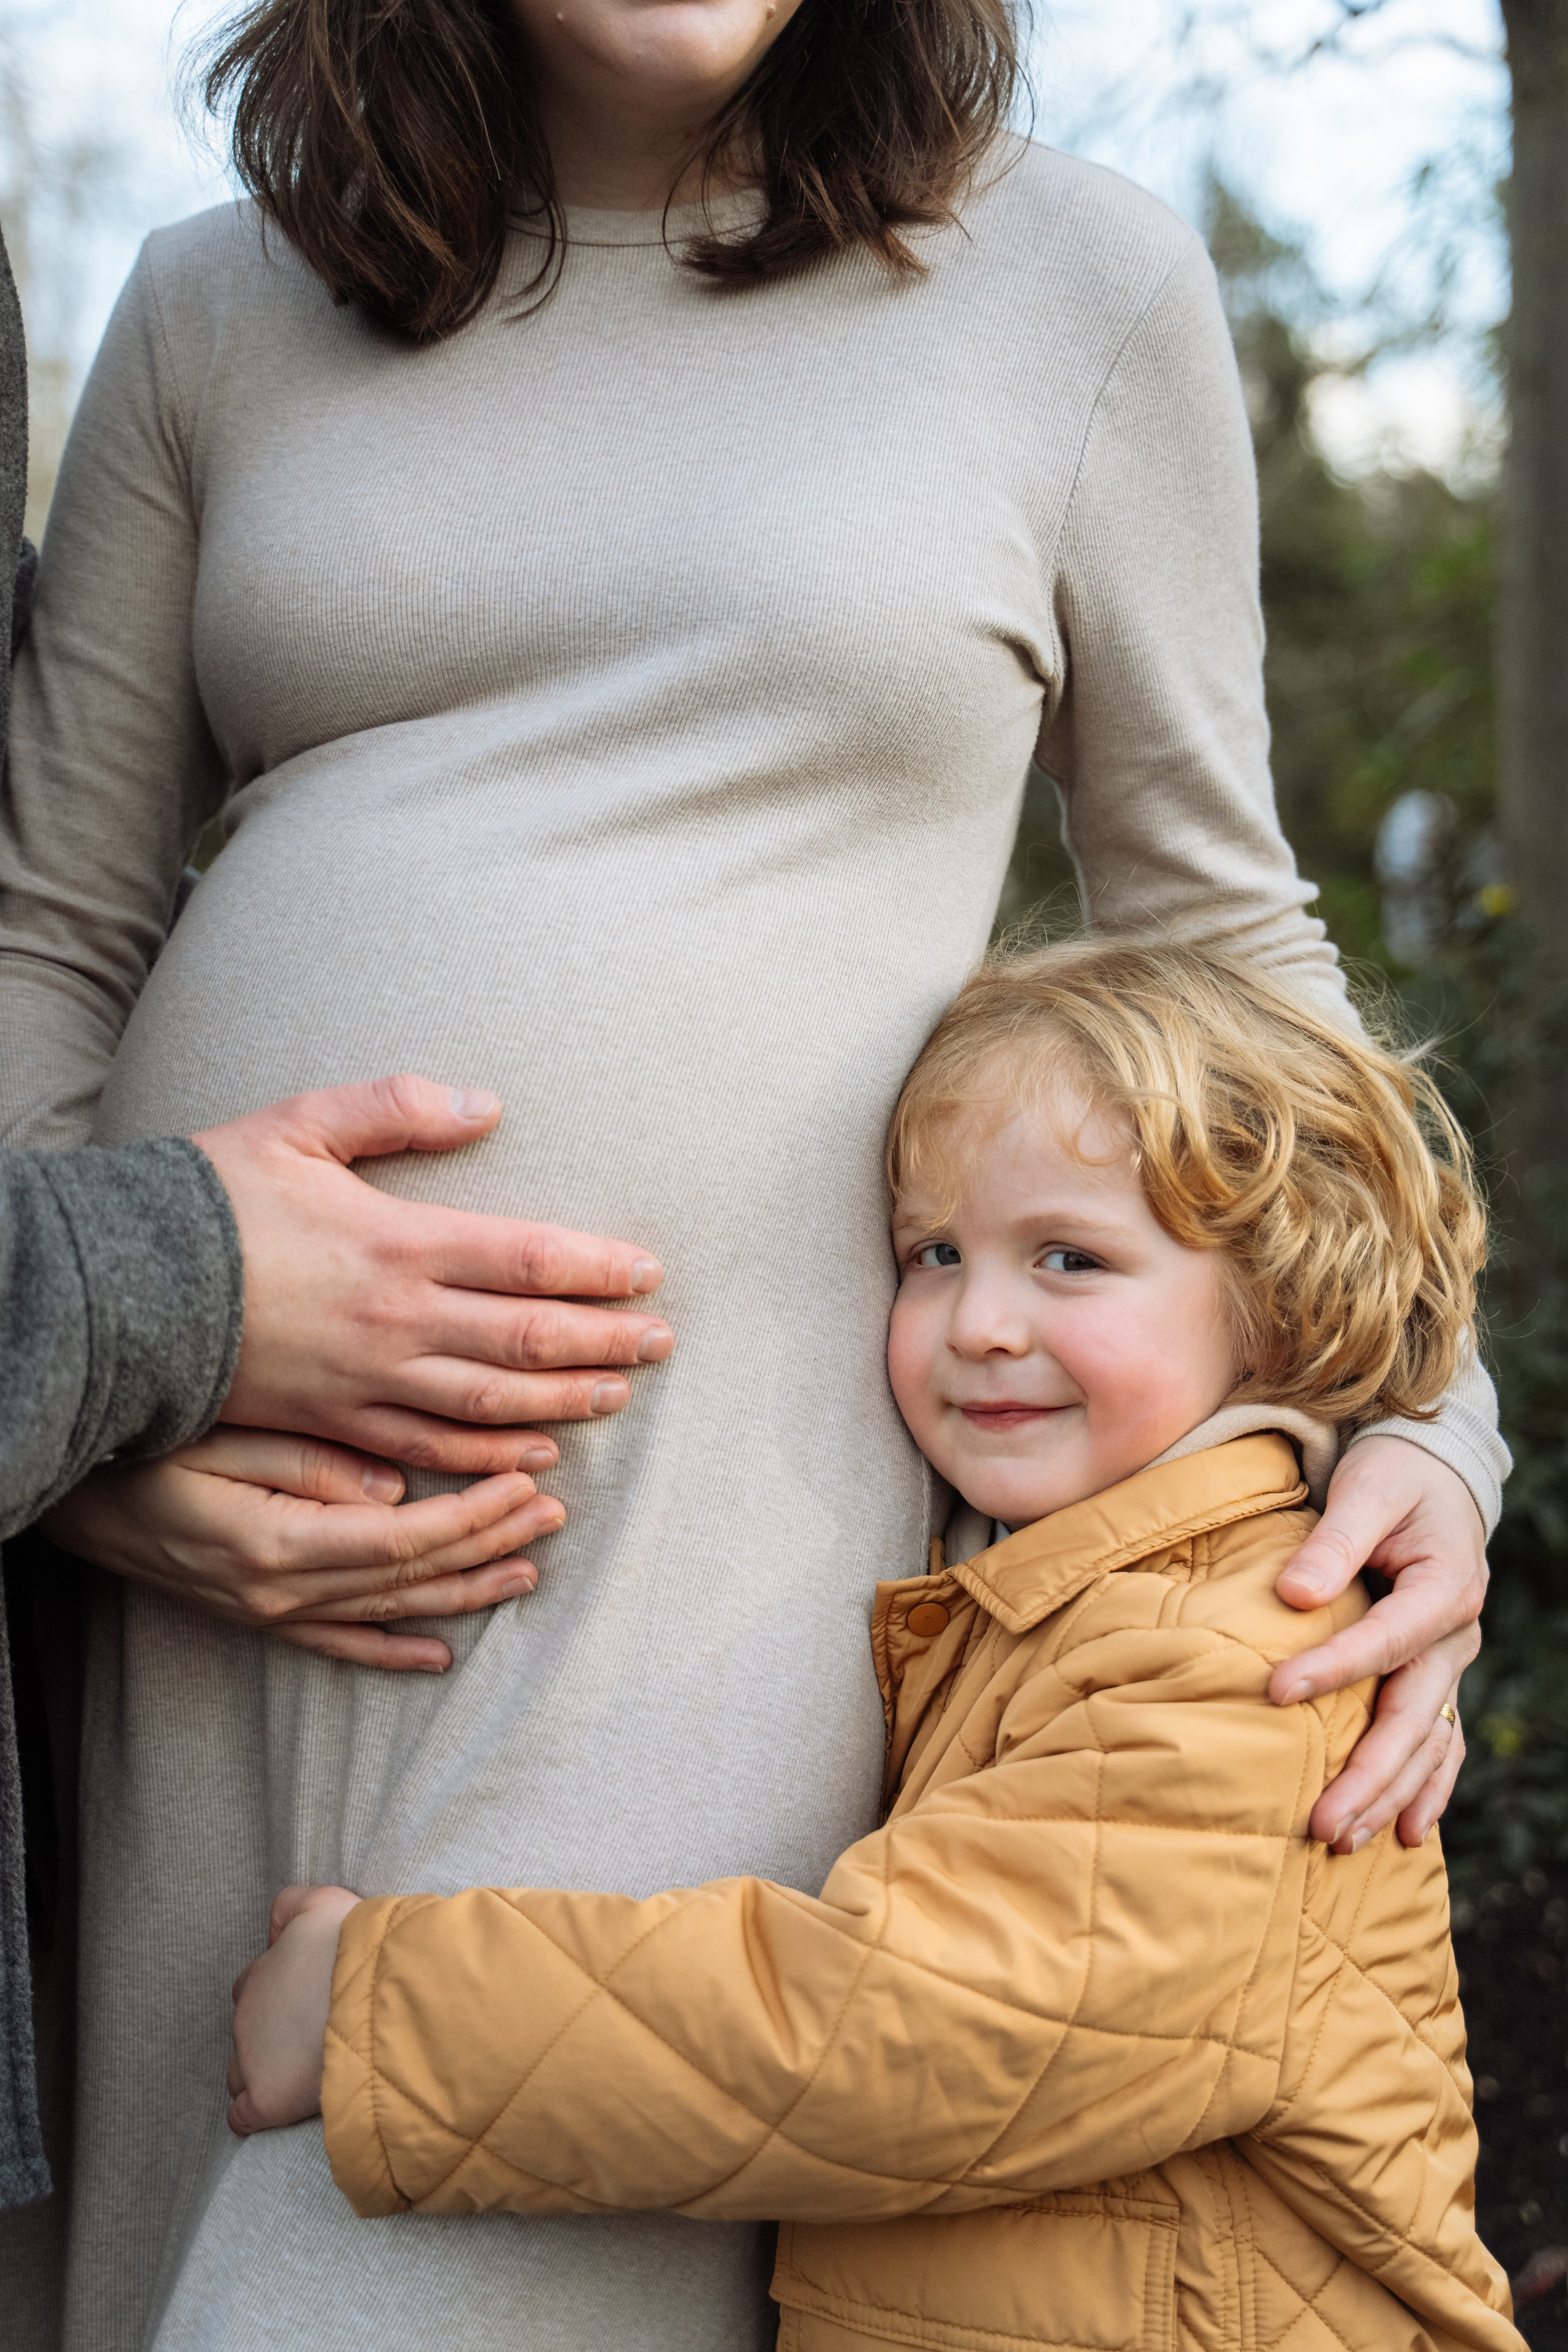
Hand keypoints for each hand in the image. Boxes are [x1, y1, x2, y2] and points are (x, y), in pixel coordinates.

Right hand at [42, 1425, 563, 1670]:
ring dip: (462, 1591)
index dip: (473, 1513)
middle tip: (552, 1511)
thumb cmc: (139, 1448)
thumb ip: (308, 1461)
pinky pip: (337, 1644)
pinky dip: (391, 1650)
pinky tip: (438, 1655)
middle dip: (488, 1543)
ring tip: (528, 1569)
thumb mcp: (218, 1436)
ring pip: (387, 1611)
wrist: (67, 1495)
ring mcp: (268, 1613)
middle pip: (409, 1574)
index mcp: (277, 1542)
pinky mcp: (256, 1617)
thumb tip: (396, 1488)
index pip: (404, 1535)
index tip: (527, 1481)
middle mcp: (280, 1592)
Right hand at [195, 1074, 673, 1475]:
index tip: (648, 1274)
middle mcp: (396, 1320)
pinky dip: (488, 1458)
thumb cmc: (212, 1198)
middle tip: (663, 1344)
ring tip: (618, 1396)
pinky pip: (429, 1448)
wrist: (122, 1286)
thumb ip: (398, 1107)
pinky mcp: (333, 1421)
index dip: (597, 1269)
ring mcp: (367, 1380)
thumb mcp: (300, 1124)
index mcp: (399, 1242)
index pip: (528, 1257)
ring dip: (562, 1402)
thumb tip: (487, 1103)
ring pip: (490, 1405)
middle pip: (527, 1340)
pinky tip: (532, 1459)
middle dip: (603, 1342)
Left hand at [228, 1883, 358, 2134]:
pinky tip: (284, 2106)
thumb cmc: (357, 1948)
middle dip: (273, 2035)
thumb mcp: (325, 1903)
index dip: (281, 1997)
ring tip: (306, 2073)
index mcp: (260, 1974)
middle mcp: (246, 2015)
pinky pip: (242, 2115)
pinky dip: (257, 2114)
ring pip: (240, 2072)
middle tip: (315, 2036)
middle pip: (247, 2031)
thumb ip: (292, 1905)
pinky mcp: (266, 2099)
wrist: (376, 1995)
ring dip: (266, 2072)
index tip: (309, 2002)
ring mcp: (251, 2059)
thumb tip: (275, 1928)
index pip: (252, 1987)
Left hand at [1268, 1438, 1486, 1851]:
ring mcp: (1450, 1663)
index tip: (1274, 1692)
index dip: (1334, 1669)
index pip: (1386, 1640)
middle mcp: (1456, 1637)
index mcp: (1445, 1589)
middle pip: (1413, 1716)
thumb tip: (1294, 1596)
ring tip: (1344, 1842)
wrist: (1434, 1475)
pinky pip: (1437, 1743)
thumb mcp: (1367, 1487)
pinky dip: (1424, 1789)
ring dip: (1389, 1796)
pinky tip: (1402, 1833)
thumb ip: (1334, 1541)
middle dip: (1368, 1774)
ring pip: (1426, 1743)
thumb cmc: (1394, 1475)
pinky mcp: (1435, 1675)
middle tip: (1320, 1823)